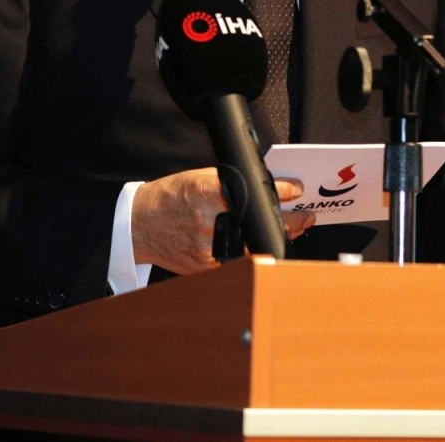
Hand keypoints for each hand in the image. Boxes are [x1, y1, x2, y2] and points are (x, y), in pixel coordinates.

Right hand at [131, 169, 315, 274]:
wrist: (140, 224)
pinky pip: (238, 260)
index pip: (255, 192)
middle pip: (261, 224)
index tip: (297, 191)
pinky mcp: (205, 266)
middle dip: (290, 221)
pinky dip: (252, 252)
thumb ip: (233, 185)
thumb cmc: (171, 197)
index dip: (283, 192)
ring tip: (289, 230)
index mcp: (207, 191)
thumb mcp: (201, 178)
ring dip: (275, 238)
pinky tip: (260, 244)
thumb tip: (270, 188)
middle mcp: (208, 219)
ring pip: (255, 245)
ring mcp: (207, 246)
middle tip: (305, 217)